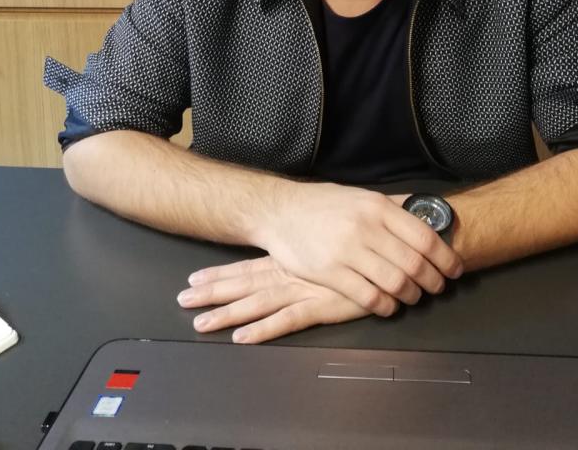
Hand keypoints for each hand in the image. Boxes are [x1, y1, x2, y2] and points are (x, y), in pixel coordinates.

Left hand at [177, 255, 374, 342]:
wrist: (394, 243)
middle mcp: (291, 272)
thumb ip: (316, 247)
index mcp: (291, 258)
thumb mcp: (334, 241)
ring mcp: (304, 288)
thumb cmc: (365, 239)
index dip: (221, 274)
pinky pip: (287, 320)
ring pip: (258, 302)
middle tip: (183, 300)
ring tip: (201, 322)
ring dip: (228, 313)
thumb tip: (300, 242)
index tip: (194, 279)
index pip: (248, 266)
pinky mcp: (322, 304)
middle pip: (244, 283)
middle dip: (213, 292)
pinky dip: (264, 329)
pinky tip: (244, 337)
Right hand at [256, 181, 462, 316]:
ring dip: (412, 296)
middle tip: (438, 288)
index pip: (425, 236)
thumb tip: (426, 211)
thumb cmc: (323, 204)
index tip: (455, 269)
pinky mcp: (330, 273)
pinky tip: (388, 305)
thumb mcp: (361, 195)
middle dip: (434, 281)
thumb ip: (393, 205)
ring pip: (395, 283)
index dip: (446, 257)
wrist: (280, 211)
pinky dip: (386, 306)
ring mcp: (347, 250)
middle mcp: (365, 227)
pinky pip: (369, 297)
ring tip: (414, 297)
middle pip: (415, 263)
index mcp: (377, 206)